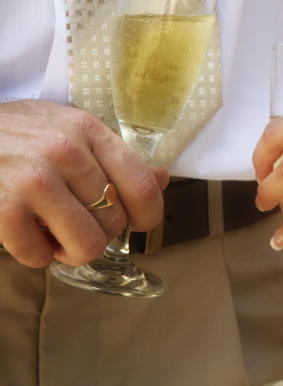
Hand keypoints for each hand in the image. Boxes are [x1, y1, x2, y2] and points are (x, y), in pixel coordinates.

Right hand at [0, 100, 168, 267]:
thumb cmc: (11, 136)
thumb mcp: (65, 129)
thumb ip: (114, 155)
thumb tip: (163, 178)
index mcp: (87, 129)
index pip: (143, 185)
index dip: (148, 216)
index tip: (138, 224)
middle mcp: (64, 151)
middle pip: (115, 221)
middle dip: (98, 232)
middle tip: (73, 222)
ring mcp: (33, 180)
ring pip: (87, 244)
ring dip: (70, 250)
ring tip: (52, 233)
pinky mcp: (3, 209)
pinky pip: (40, 256)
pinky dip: (34, 254)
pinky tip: (23, 233)